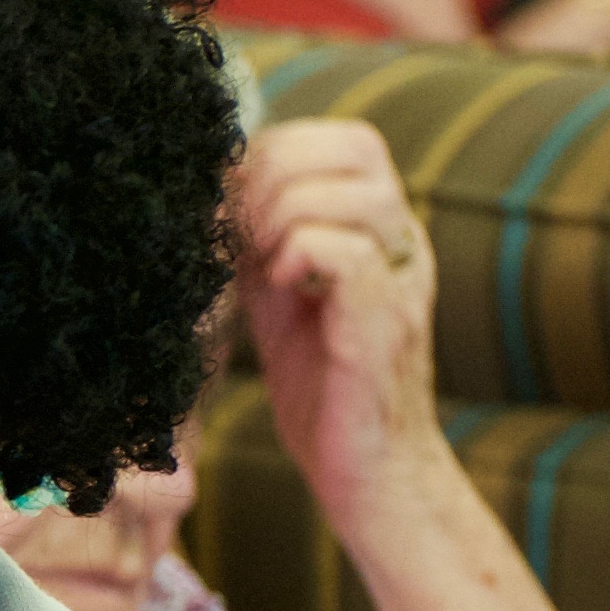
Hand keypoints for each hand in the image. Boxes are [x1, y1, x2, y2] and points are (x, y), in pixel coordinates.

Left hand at [235, 117, 446, 551]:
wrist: (365, 472)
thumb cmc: (320, 388)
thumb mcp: (277, 297)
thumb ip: (257, 242)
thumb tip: (207, 190)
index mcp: (380, 228)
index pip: (346, 138)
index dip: (280, 152)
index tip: (235, 208)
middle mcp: (402, 241)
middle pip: (353, 146)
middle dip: (275, 177)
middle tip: (241, 235)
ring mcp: (401, 278)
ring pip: (350, 193)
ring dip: (284, 218)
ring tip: (263, 268)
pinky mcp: (385, 323)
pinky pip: (345, 251)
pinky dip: (298, 257)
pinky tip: (279, 289)